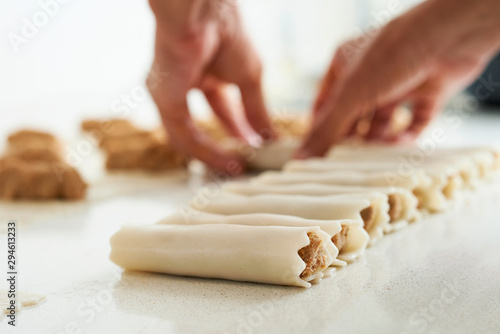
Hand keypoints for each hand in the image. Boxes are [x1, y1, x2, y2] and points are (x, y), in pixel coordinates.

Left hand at [148, 0, 274, 170]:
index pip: (221, 107)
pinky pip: (184, 135)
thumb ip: (257, 110)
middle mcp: (185, 83)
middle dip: (226, 143)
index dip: (238, 128)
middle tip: (245, 162)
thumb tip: (270, 137)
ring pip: (190, 135)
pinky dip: (206, 151)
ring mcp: (170, 93)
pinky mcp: (164, 101)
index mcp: (205, 71)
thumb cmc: (227, 32)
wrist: (205, 13)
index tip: (255, 145)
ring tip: (236, 167)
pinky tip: (226, 160)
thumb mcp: (249, 78)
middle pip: (204, 123)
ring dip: (214, 154)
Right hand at [298, 0, 499, 157]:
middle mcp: (371, 74)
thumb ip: (327, 130)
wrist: (449, 37)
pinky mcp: (427, 92)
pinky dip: (407, 136)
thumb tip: (301, 158)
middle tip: (345, 162)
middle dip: (352, 138)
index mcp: (345, 65)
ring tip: (376, 153)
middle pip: (354, 116)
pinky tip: (401, 143)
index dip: (320, 128)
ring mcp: (399, 83)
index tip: (316, 155)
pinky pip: (413, 122)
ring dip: (379, 140)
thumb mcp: (350, 96)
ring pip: (383, 122)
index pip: (325, 103)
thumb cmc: (393, 54)